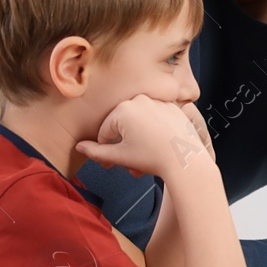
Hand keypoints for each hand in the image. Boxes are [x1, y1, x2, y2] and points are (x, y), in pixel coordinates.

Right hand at [77, 96, 212, 180]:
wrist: (187, 160)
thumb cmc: (154, 158)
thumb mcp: (119, 156)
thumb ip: (96, 152)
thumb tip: (79, 147)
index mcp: (123, 109)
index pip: (105, 132)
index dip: (105, 151)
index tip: (109, 165)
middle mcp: (140, 100)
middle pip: (123, 127)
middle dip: (123, 148)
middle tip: (127, 166)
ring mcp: (158, 101)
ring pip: (139, 124)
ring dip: (137, 142)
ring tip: (143, 162)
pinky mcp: (173, 107)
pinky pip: (155, 120)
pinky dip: (153, 133)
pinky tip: (156, 148)